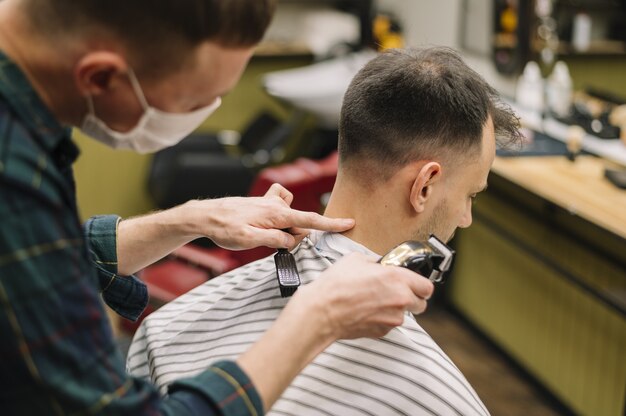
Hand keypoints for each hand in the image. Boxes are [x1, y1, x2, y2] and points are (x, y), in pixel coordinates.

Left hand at [182, 183, 354, 249]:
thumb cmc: (223, 229)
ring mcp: (268, 203)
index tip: (349, 223)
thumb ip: (274, 240)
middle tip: (272, 244)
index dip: (330, 223)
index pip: (309, 220)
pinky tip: (263, 225)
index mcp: (275, 214)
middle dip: (294, 235)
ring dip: (284, 227)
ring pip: (288, 215)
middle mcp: (275, 205)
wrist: (204, 215)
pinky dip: (277, 218)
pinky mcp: (262, 204)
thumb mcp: (248, 240)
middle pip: (299, 222)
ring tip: (264, 235)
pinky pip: (278, 208)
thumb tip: (292, 240)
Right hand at [287, 253, 434, 339]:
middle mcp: (400, 299)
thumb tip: (380, 265)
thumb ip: (375, 262)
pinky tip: (366, 310)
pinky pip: (389, 324)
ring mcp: (393, 318)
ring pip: (404, 314)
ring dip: (395, 308)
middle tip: (396, 292)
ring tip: (374, 300)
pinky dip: (382, 318)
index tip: (414, 283)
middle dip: (411, 298)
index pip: (427, 286)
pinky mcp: (383, 331)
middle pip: (421, 303)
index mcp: (397, 278)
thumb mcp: (356, 259)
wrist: (322, 312)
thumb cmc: (336, 285)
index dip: (421, 284)